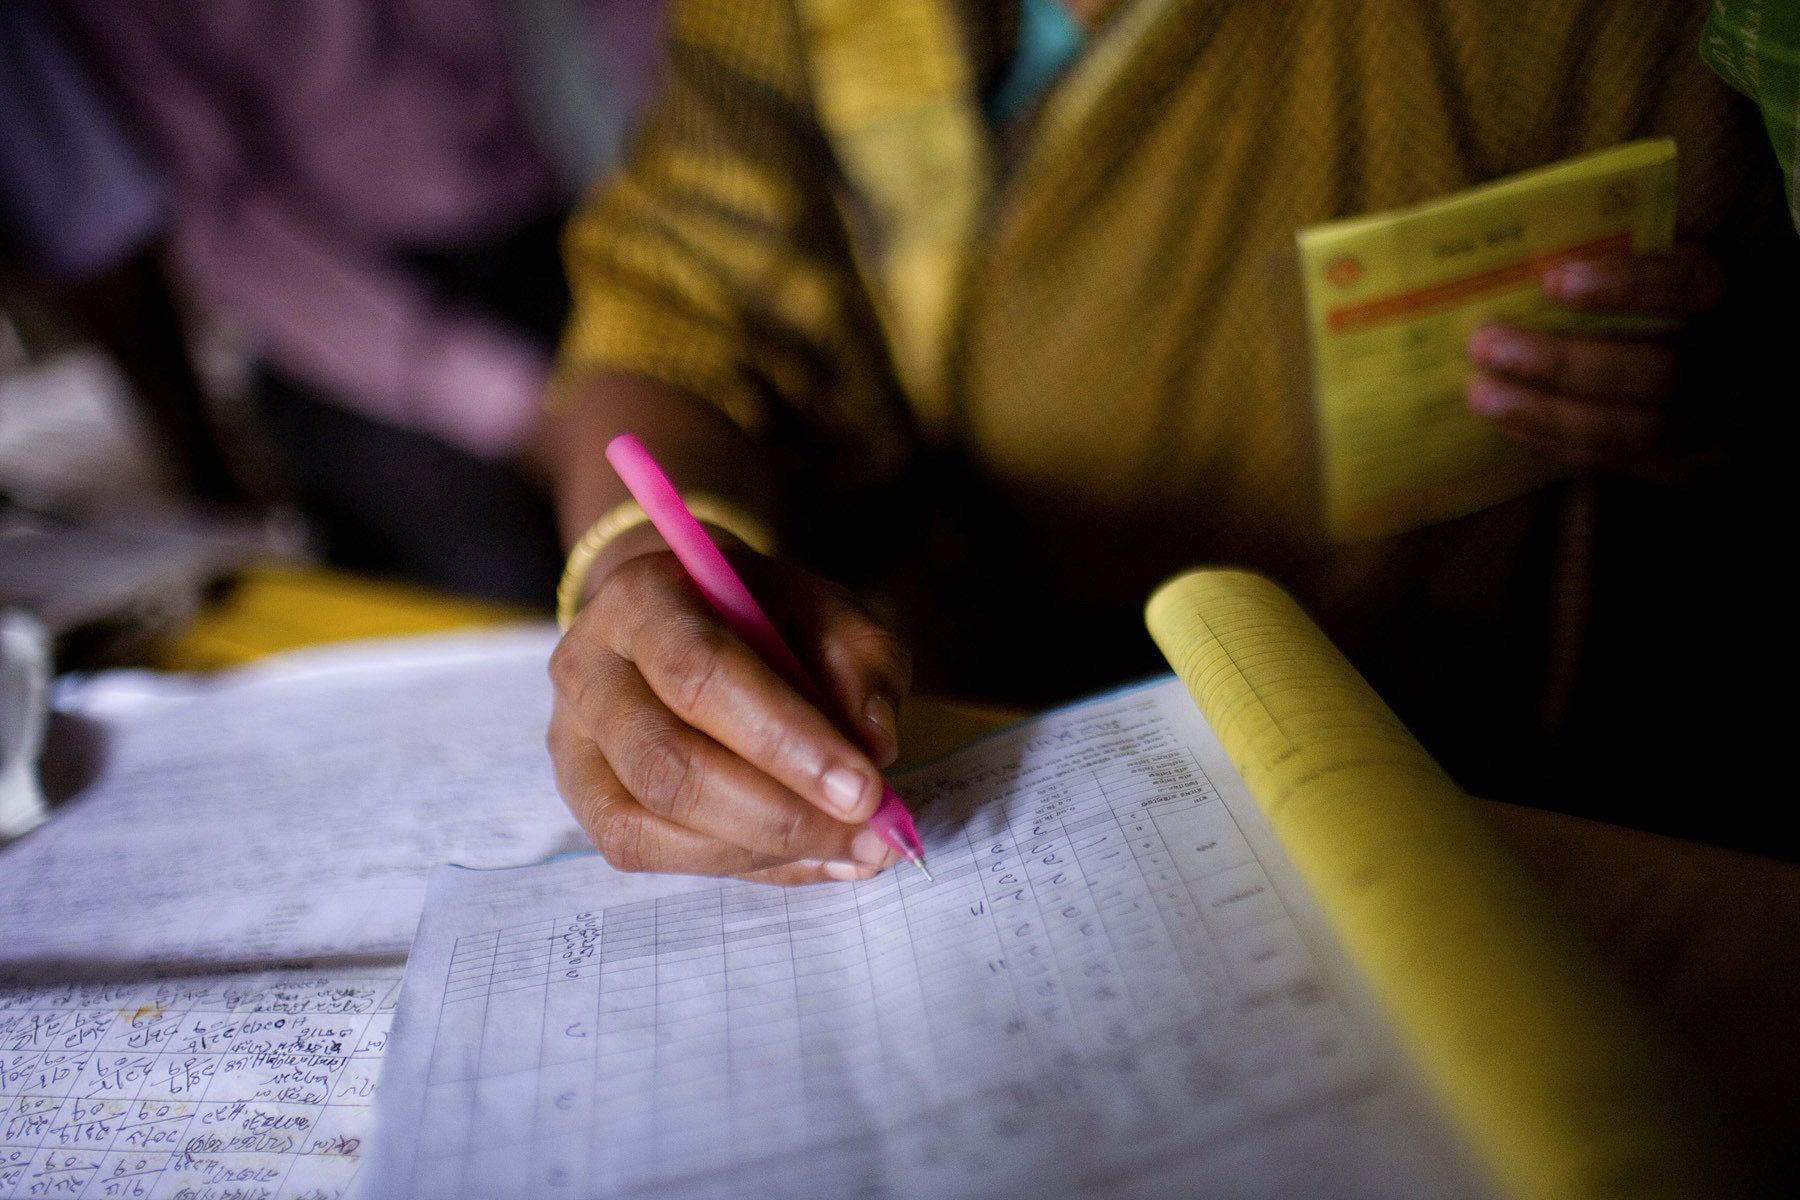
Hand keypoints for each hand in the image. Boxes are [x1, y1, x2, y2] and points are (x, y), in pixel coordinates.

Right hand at [547, 533, 911, 884]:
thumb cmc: (760, 614)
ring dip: (763, 850)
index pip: (702, 676)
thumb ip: (860, 663)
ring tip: (850, 850)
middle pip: (668, 764)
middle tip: (867, 835)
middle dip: (779, 814)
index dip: (785, 742)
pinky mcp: (585, 798)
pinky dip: (739, 866)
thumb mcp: (826, 610)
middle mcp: (589, 668)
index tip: (865, 789)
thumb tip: (874, 745)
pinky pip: (648, 852)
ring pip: (652, 823)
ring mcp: (575, 740)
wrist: (688, 617)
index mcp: (643, 597)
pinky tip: (805, 856)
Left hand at [1466, 245, 1727, 477]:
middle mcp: (1732, 361)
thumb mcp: (1659, 271)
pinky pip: (1621, 462)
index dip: (1626, 283)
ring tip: (1481, 395)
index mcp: (1729, 295)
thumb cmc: (1662, 307)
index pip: (1690, 282)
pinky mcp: (1691, 466)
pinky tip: (1510, 423)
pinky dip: (1558, 443)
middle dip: (1563, 363)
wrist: (1714, 381)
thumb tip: (1521, 254)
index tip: (1553, 279)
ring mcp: (1718, 422)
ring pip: (1636, 429)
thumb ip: (1613, 258)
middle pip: (1657, 371)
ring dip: (1547, 413)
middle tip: (1485, 346)